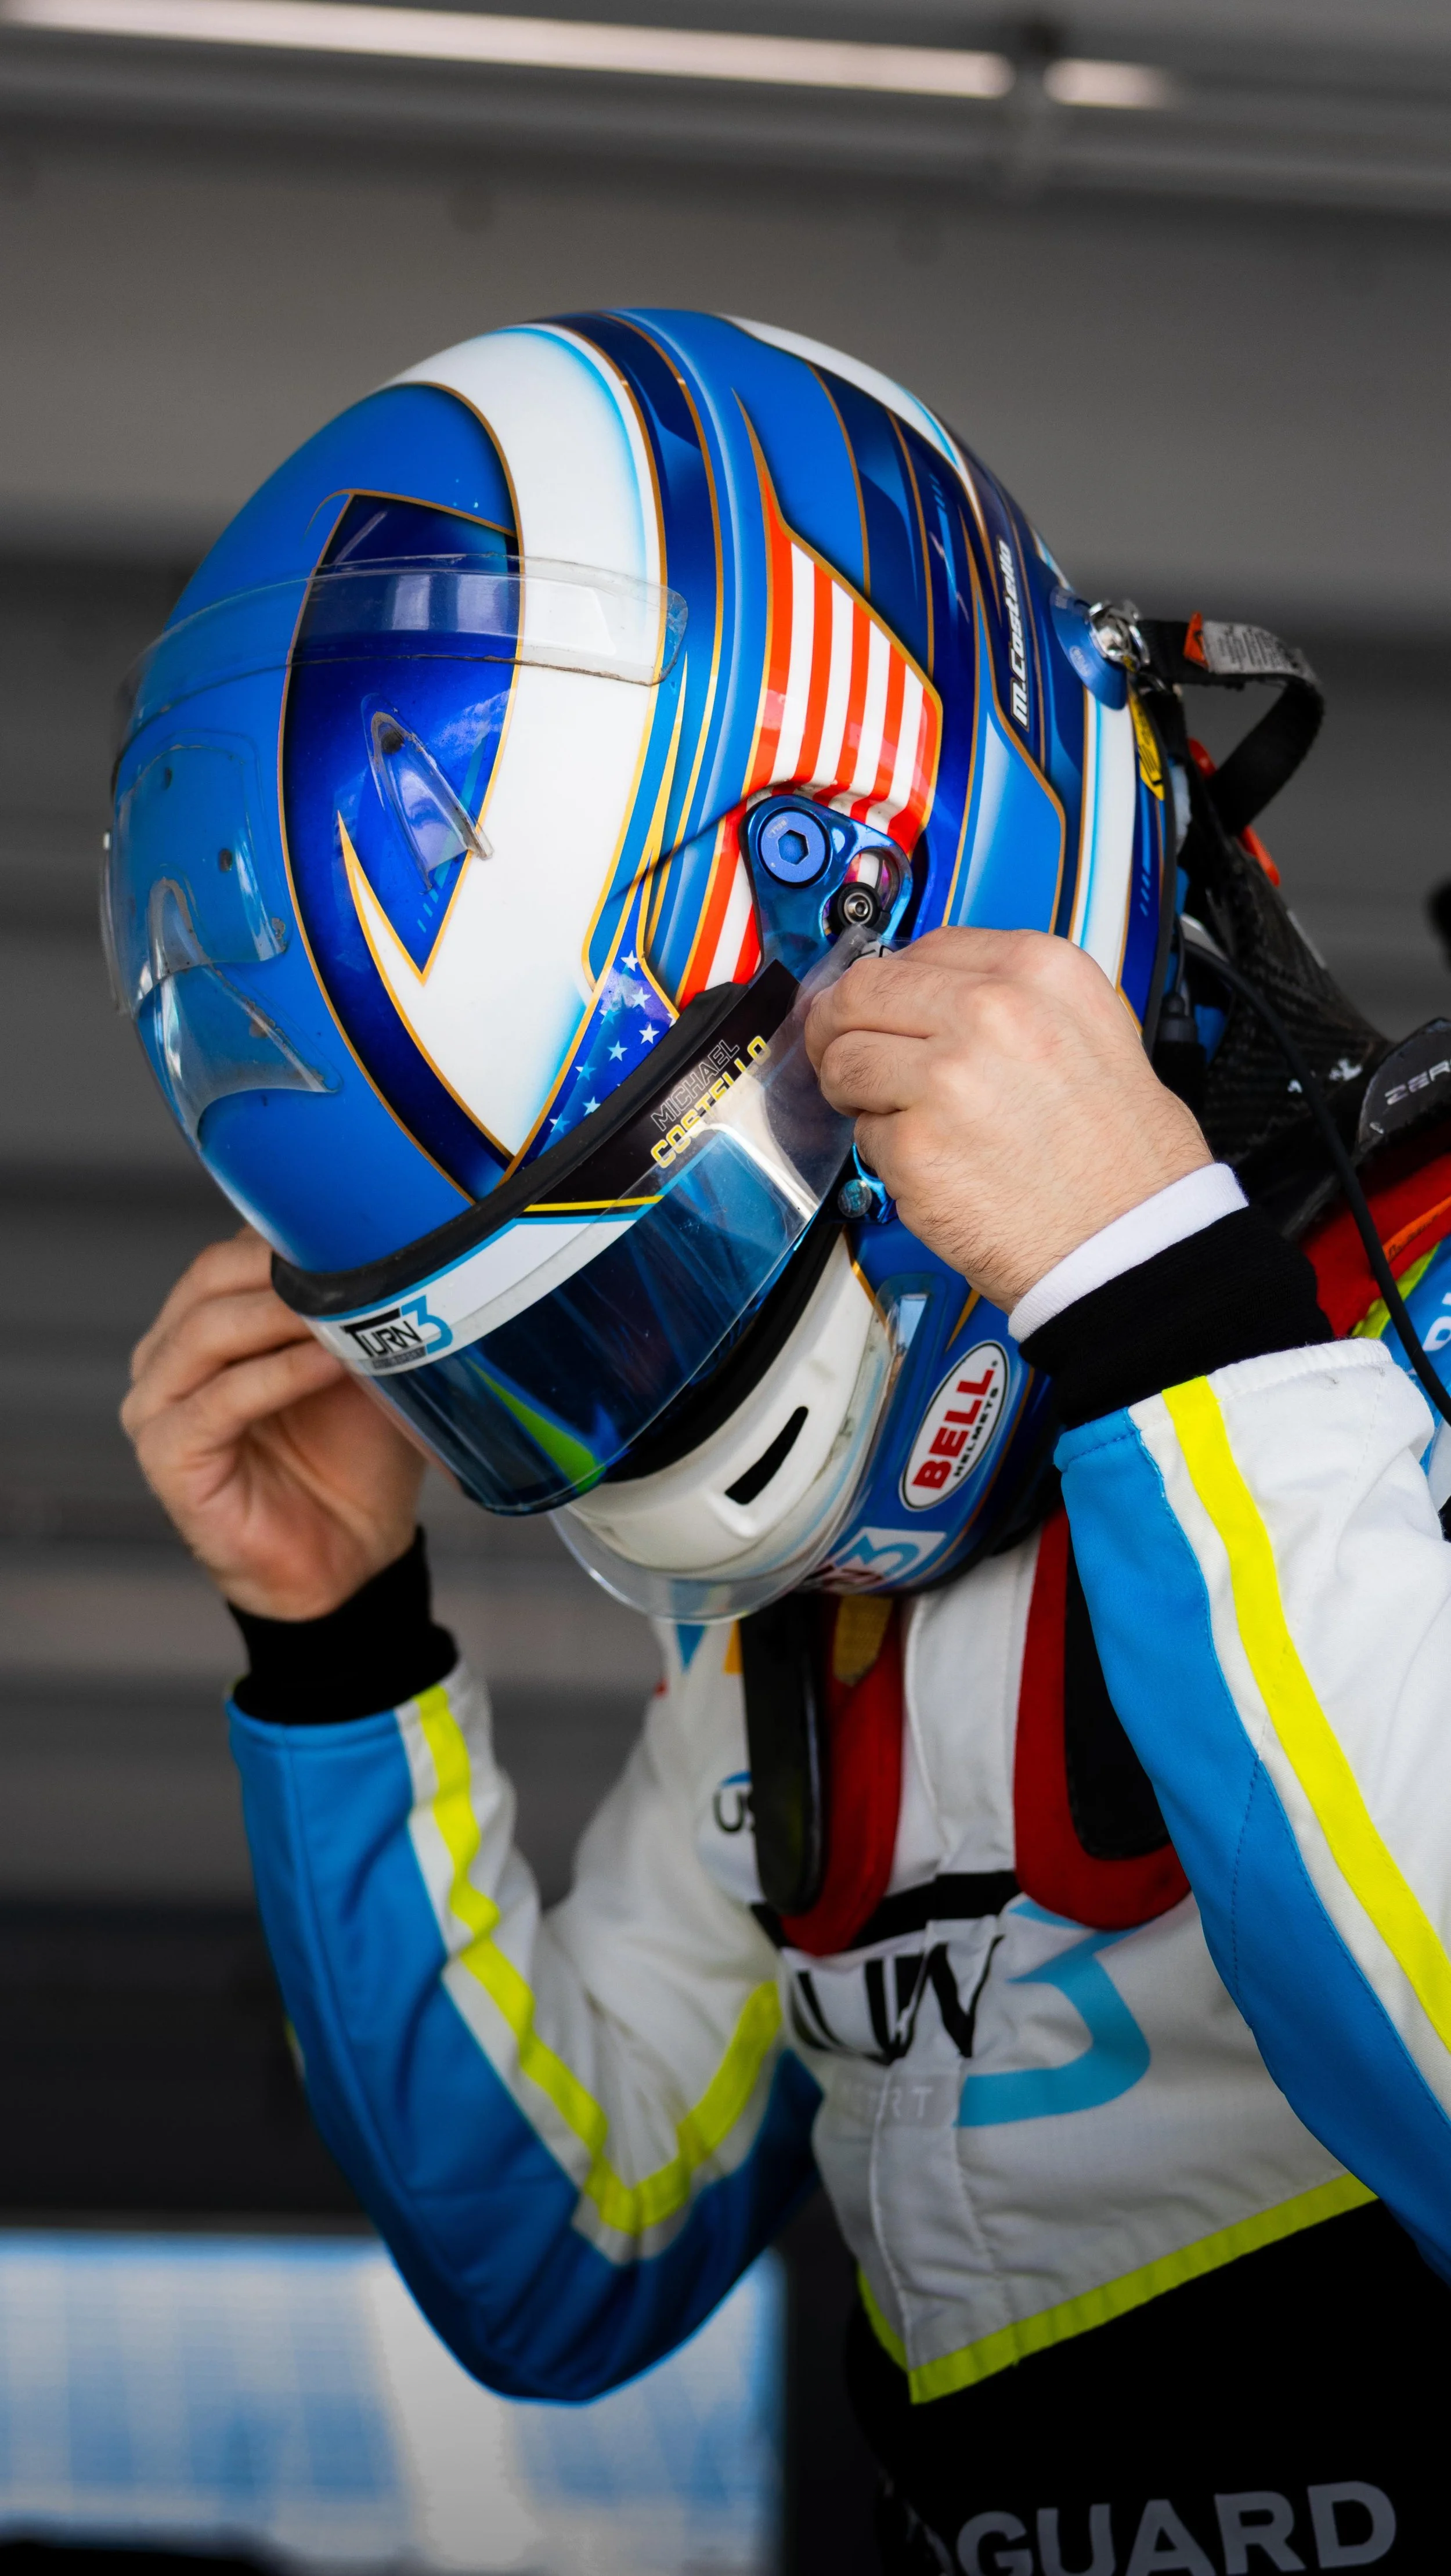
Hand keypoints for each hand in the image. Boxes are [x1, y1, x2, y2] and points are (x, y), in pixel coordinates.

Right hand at [121, 1228, 426, 1619]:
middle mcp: (168, 1357)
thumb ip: (357, 1308)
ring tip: (349, 1312)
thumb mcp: (365, 1363)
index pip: (230, 1254)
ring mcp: (158, 1407)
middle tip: (354, 1267)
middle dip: (283, 1269)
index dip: (289, 1238)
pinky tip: (330, 1364)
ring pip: (206, 1332)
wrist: (351, 1555)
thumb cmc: (352, 1458)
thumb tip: (387, 1246)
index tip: (359, 1233)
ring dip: (283, 1315)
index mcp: (204, 1324)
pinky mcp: (167, 1457)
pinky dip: (278, 1376)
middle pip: (210, 1280)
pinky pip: (218, 1402)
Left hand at [805, 927, 1210, 1312]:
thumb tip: (931, 993)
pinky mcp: (915, 1147)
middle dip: (841, 1023)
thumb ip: (1012, 1000)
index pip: (923, 947)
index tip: (882, 1004)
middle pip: (865, 991)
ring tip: (896, 1117)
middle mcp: (990, 1012)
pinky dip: (884, 1151)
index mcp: (1038, 972)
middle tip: (841, 1050)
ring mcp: (946, 1078)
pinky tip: (934, 1165)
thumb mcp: (1093, 1031)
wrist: (1133, 1240)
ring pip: (844, 1059)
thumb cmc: (1124, 1156)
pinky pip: (863, 1132)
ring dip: (852, 1088)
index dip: (893, 981)